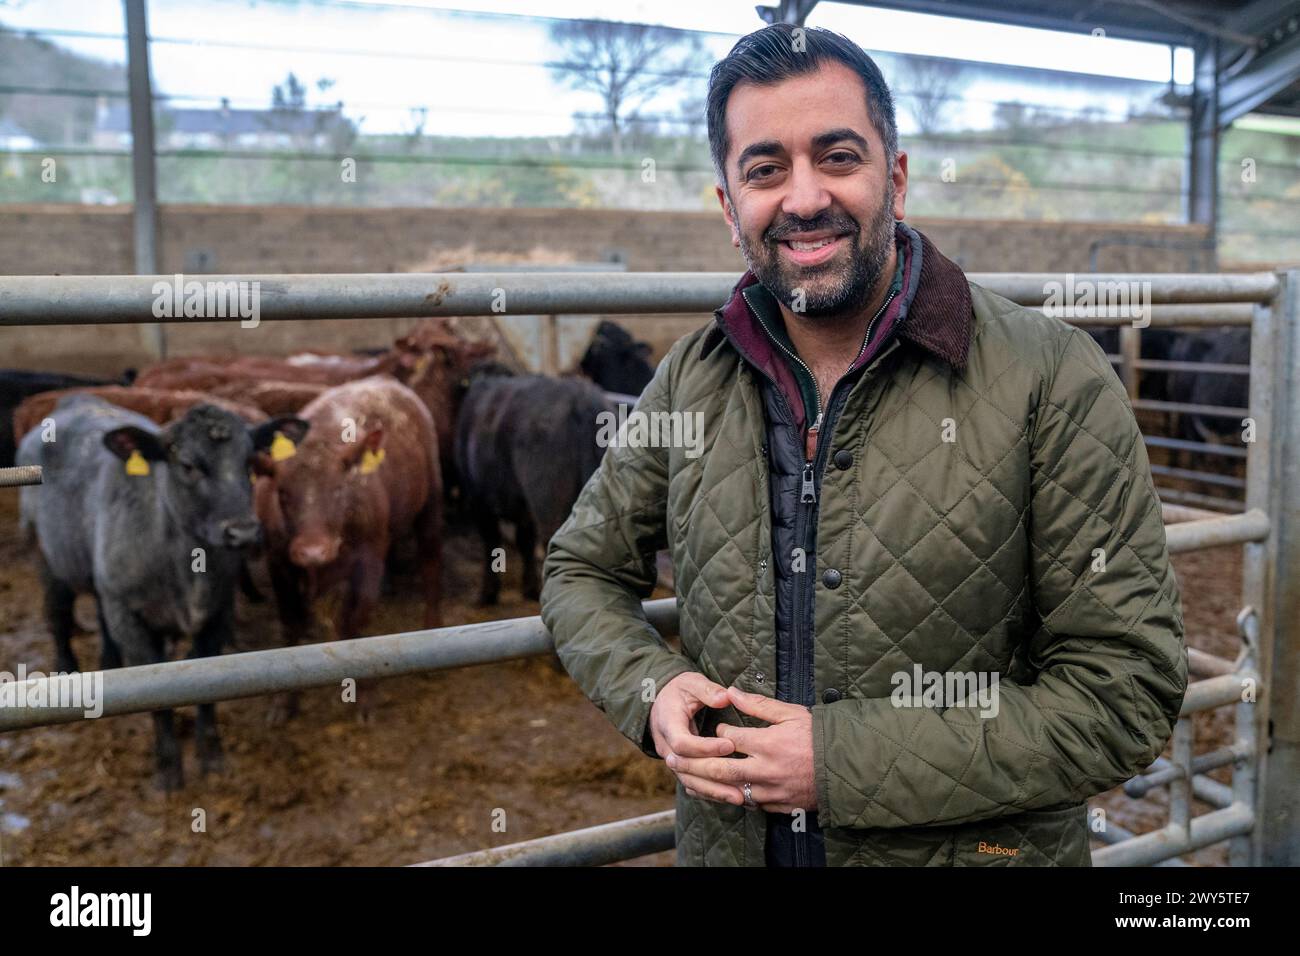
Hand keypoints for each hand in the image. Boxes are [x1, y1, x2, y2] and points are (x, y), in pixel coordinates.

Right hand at [650, 672, 741, 805]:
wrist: (661, 702)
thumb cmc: (679, 690)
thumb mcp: (691, 682)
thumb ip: (707, 689)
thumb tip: (725, 697)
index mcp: (667, 723)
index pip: (682, 743)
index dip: (704, 747)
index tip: (729, 744)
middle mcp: (666, 746)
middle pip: (685, 770)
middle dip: (711, 779)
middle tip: (739, 783)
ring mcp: (672, 759)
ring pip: (689, 781)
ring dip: (713, 792)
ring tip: (740, 799)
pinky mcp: (681, 767)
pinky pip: (694, 784)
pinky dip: (711, 792)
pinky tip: (732, 798)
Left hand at [666, 686, 816, 813]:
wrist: (847, 768)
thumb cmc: (819, 736)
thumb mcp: (791, 713)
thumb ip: (758, 704)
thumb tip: (730, 691)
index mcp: (768, 743)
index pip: (728, 737)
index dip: (717, 731)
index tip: (715, 728)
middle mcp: (766, 769)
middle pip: (719, 769)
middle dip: (692, 765)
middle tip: (672, 760)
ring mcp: (771, 791)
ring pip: (729, 791)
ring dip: (704, 786)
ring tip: (685, 779)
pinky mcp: (777, 805)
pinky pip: (747, 803)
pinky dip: (729, 798)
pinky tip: (717, 793)